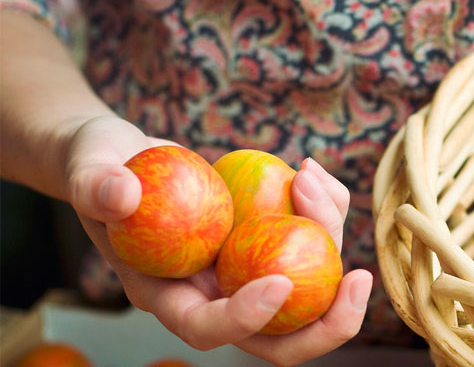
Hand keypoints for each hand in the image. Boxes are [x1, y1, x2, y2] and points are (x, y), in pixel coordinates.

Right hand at [66, 116, 370, 365]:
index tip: (279, 283)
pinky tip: (311, 170)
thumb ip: (96, 185)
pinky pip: (308, 238)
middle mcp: (215, 294)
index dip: (247, 319)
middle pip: (279, 336)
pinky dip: (323, 207)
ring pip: (308, 282)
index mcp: (168, 296)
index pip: (209, 328)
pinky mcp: (267, 240)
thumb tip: (121, 194)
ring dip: (328, 236)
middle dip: (328, 324)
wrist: (124, 159)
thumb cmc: (101, 167)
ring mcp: (245, 270)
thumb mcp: (89, 168)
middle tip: (361, 280)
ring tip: (309, 176)